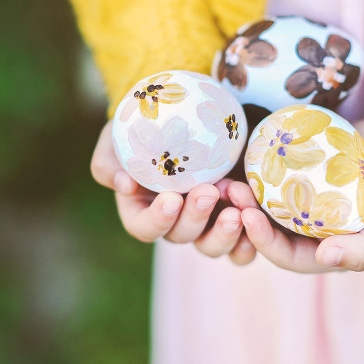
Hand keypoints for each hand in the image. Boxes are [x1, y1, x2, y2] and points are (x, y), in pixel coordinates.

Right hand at [91, 120, 256, 264]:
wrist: (184, 116)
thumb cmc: (142, 128)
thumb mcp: (116, 139)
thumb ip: (108, 163)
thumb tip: (125, 185)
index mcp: (142, 211)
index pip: (144, 228)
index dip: (157, 220)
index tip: (171, 198)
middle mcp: (174, 223)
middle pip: (181, 236)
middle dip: (195, 217)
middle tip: (209, 191)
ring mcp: (205, 224)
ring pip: (212, 247)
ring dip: (224, 233)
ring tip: (237, 209)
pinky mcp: (233, 218)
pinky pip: (241, 247)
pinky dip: (249, 242)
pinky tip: (255, 221)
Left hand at [231, 116, 363, 272]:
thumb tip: (324, 258)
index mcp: (323, 250)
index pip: (285, 254)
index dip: (263, 241)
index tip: (249, 219)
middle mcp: (305, 227)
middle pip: (265, 227)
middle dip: (243, 215)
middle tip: (233, 192)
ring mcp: (298, 197)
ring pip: (261, 201)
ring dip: (243, 193)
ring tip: (230, 176)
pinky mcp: (295, 170)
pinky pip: (268, 172)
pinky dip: (252, 167)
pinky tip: (239, 154)